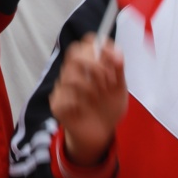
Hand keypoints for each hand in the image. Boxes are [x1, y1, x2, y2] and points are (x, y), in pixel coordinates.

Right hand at [49, 35, 126, 165]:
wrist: (101, 134)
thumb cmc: (109, 108)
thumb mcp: (120, 89)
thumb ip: (118, 70)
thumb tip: (116, 52)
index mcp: (87, 65)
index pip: (86, 44)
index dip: (99, 47)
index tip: (114, 60)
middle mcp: (72, 72)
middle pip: (74, 54)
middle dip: (95, 66)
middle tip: (108, 82)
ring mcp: (62, 87)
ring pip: (70, 76)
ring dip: (90, 88)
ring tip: (98, 99)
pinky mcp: (57, 103)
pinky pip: (65, 97)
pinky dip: (80, 104)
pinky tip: (84, 110)